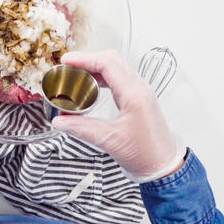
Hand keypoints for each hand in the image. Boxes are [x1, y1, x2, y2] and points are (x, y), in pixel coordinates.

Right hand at [51, 50, 184, 182]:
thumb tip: (60, 121)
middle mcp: (139, 88)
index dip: (84, 58)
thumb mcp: (109, 140)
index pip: (107, 64)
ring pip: (116, 66)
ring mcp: (140, 91)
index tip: (66, 60)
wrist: (163, 165)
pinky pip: (119, 77)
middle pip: (112, 59)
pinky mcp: (138, 97)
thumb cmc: (145, 154)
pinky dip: (103, 75)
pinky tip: (91, 84)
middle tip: (69, 66)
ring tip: (77, 74)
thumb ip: (82, 129)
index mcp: (134, 94)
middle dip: (88, 59)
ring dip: (96, 66)